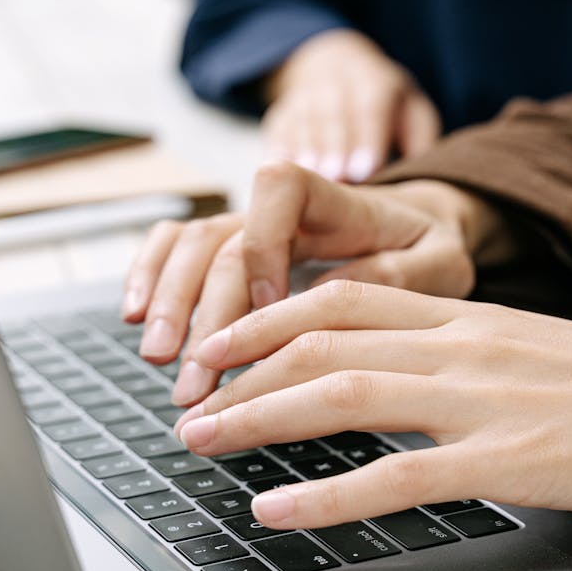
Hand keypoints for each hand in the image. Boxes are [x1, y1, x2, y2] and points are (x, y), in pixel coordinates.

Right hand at [123, 164, 515, 405]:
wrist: (413, 232)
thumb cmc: (427, 250)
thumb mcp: (440, 261)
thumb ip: (398, 273)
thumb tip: (333, 293)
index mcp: (334, 197)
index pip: (279, 188)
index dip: (264, 246)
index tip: (269, 308)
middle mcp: (281, 208)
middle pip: (225, 240)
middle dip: (203, 312)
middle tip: (195, 382)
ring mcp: (250, 226)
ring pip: (191, 246)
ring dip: (168, 302)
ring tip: (158, 360)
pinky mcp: (233, 248)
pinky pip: (176, 245)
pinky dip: (149, 274)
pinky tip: (131, 315)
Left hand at [175, 282, 571, 525]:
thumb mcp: (519, 343)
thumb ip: (447, 346)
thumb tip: (377, 358)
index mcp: (463, 314)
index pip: (342, 297)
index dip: (267, 315)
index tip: (218, 340)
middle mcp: (460, 344)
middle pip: (325, 339)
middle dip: (242, 367)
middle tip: (188, 396)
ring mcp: (480, 399)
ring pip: (344, 393)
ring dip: (261, 416)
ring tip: (203, 438)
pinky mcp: (505, 459)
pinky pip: (398, 476)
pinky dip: (327, 495)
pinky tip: (279, 510)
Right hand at [262, 29, 441, 181]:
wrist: (335, 66)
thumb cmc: (386, 107)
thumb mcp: (412, 113)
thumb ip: (418, 143)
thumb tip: (422, 182)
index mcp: (375, 81)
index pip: (371, 106)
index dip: (368, 137)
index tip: (366, 171)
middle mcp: (337, 81)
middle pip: (333, 112)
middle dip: (334, 145)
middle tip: (336, 178)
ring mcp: (304, 95)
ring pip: (302, 119)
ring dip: (304, 150)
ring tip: (308, 182)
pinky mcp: (281, 113)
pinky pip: (277, 131)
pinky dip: (278, 154)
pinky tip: (281, 179)